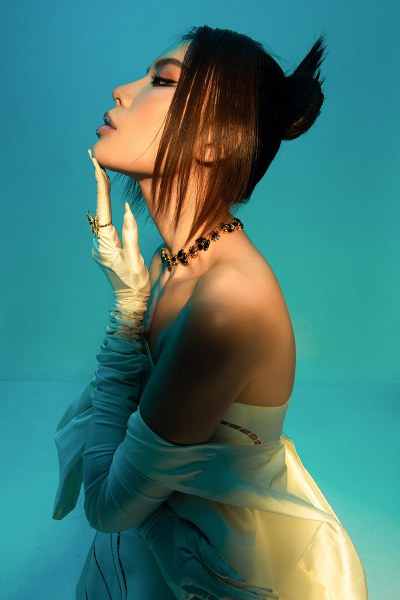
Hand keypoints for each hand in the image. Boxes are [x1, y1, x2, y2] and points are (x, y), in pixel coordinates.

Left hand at [87, 149, 150, 339]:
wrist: (130, 302)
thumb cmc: (135, 283)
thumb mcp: (135, 258)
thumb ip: (130, 233)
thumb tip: (123, 209)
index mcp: (106, 244)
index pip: (103, 211)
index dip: (101, 188)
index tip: (97, 167)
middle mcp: (99, 244)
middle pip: (99, 209)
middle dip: (99, 186)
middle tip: (96, 161)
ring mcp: (101, 247)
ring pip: (102, 216)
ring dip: (103, 196)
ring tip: (103, 173)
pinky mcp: (106, 249)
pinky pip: (106, 224)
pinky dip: (107, 209)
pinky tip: (108, 198)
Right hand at [137, 504, 277, 599]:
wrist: (153, 526)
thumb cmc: (175, 528)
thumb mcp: (196, 539)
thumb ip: (215, 559)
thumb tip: (236, 576)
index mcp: (190, 574)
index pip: (222, 590)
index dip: (243, 595)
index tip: (260, 595)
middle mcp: (185, 587)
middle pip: (217, 599)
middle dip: (238, 598)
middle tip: (261, 595)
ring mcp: (180, 589)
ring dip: (225, 597)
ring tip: (247, 594)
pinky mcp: (178, 587)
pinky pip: (197, 598)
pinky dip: (211, 596)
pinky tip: (223, 593)